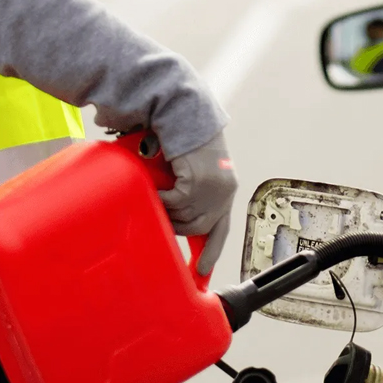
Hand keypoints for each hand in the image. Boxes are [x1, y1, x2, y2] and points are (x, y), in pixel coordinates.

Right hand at [158, 132, 237, 275]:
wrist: (182, 111)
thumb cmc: (181, 136)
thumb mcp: (191, 168)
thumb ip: (188, 190)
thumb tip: (171, 214)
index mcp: (225, 188)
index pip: (221, 228)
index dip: (211, 251)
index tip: (201, 271)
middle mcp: (224, 191)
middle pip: (198, 228)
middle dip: (178, 226)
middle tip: (161, 215)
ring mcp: (212, 190)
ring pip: (183, 218)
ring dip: (167, 208)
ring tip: (157, 193)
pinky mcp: (197, 185)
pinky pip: (174, 205)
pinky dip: (162, 198)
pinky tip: (157, 185)